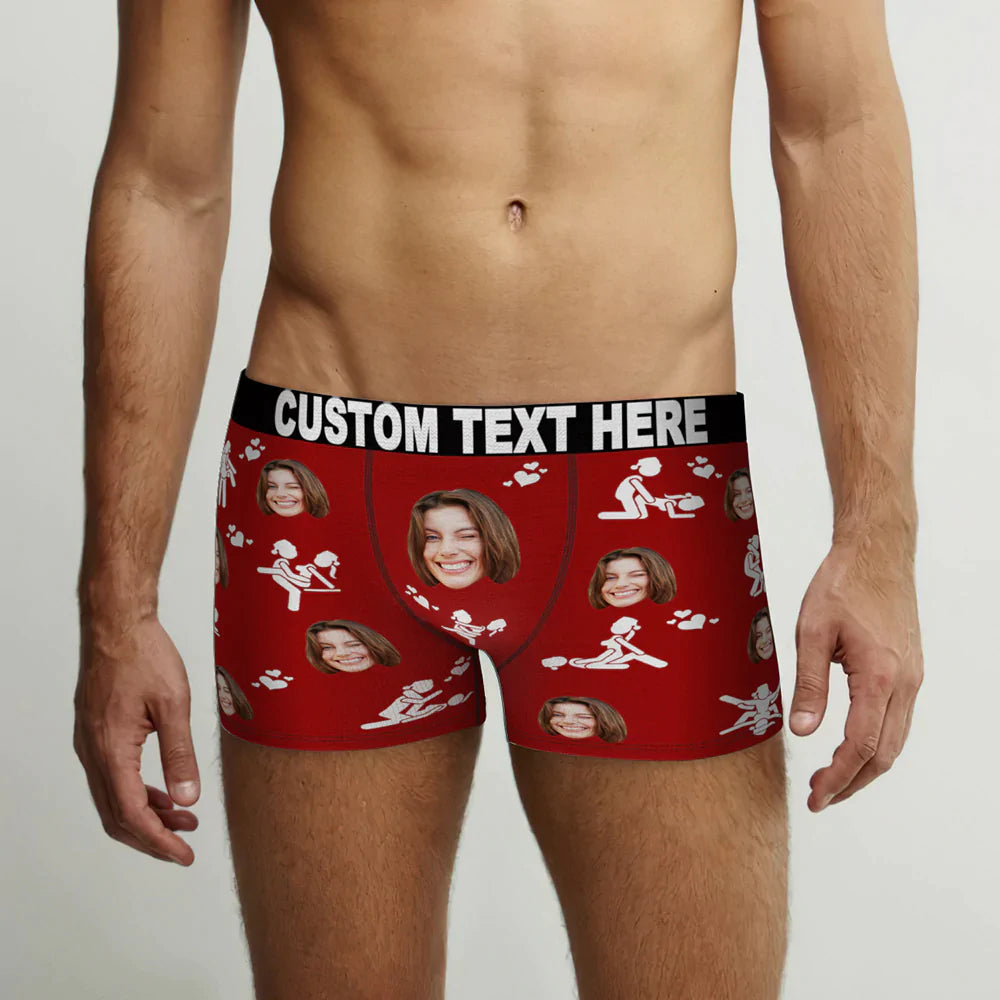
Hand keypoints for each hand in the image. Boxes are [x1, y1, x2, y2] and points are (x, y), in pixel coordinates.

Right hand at [74, 614, 200, 863]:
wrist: (118, 625)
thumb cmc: (145, 656)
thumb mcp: (174, 705)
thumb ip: (180, 755)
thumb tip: (187, 799)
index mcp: (112, 751)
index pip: (132, 814)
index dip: (158, 840)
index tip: (183, 855)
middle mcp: (94, 753)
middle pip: (117, 816)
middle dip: (152, 836)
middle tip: (185, 846)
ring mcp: (91, 744)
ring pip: (114, 799)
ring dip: (147, 815)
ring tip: (184, 819)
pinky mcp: (96, 734)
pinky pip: (113, 778)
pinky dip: (138, 793)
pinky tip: (165, 792)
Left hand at [789, 540, 922, 810]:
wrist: (878, 552)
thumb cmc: (842, 585)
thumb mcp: (812, 632)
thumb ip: (809, 685)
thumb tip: (803, 731)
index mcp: (880, 676)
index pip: (861, 745)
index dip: (838, 777)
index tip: (816, 796)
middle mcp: (905, 683)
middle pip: (884, 754)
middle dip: (851, 782)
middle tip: (818, 798)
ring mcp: (912, 678)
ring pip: (895, 740)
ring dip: (864, 765)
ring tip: (828, 777)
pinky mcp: (910, 670)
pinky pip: (897, 721)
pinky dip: (875, 743)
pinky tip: (848, 743)